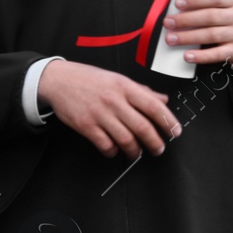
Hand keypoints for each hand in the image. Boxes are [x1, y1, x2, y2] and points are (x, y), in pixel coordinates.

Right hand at [37, 59, 179, 159]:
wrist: (58, 80)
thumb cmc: (88, 78)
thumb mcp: (117, 79)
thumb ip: (141, 91)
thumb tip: (162, 100)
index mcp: (125, 87)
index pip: (154, 107)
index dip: (168, 122)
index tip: (175, 132)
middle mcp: (114, 100)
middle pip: (143, 127)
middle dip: (155, 142)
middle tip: (159, 149)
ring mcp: (99, 114)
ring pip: (126, 139)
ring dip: (135, 151)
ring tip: (137, 153)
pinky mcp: (86, 125)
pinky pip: (105, 144)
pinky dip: (112, 151)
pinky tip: (114, 151)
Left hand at [163, 0, 232, 65]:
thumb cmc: (228, 19)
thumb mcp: (223, 6)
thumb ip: (203, 3)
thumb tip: (173, 7)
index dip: (195, 0)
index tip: (177, 3)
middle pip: (210, 16)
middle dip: (186, 19)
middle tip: (167, 23)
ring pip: (211, 35)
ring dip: (188, 37)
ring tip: (170, 39)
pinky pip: (217, 54)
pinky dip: (201, 56)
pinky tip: (187, 56)